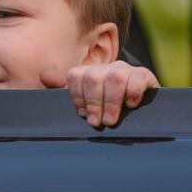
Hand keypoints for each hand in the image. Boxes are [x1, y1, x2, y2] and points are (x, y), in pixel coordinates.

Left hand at [42, 62, 159, 127]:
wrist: (139, 117)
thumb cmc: (105, 113)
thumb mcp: (83, 105)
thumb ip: (61, 91)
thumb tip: (46, 75)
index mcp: (89, 74)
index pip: (76, 76)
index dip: (77, 97)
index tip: (82, 114)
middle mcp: (106, 68)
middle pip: (93, 77)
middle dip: (93, 103)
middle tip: (97, 123)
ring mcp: (126, 70)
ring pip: (115, 77)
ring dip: (111, 102)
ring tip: (111, 121)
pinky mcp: (145, 76)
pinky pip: (138, 77)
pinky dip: (133, 93)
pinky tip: (131, 105)